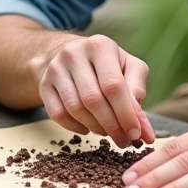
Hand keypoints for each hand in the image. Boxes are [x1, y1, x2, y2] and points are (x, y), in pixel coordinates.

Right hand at [30, 34, 155, 147]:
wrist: (66, 52)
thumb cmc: (106, 64)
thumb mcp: (128, 67)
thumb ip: (138, 93)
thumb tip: (144, 130)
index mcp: (100, 46)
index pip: (114, 86)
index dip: (126, 114)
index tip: (135, 134)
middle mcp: (74, 54)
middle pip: (93, 99)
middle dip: (111, 125)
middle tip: (123, 140)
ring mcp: (56, 69)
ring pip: (75, 109)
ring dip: (95, 127)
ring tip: (107, 132)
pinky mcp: (44, 84)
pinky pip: (57, 114)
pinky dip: (75, 127)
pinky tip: (87, 128)